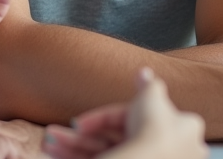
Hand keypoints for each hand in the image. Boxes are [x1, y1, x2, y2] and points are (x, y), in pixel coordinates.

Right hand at [44, 69, 207, 158]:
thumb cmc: (153, 132)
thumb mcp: (152, 98)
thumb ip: (148, 84)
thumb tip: (144, 72)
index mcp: (176, 134)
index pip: (129, 120)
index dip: (100, 118)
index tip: (77, 123)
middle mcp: (165, 152)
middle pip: (112, 139)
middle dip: (77, 136)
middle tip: (50, 134)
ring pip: (104, 152)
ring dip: (72, 147)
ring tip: (46, 144)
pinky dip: (77, 157)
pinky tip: (55, 152)